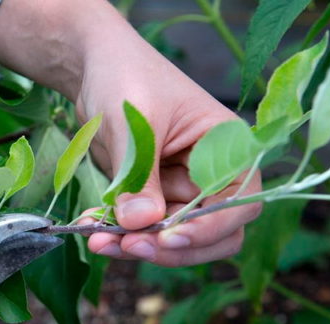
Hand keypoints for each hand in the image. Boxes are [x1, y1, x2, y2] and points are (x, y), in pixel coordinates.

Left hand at [75, 28, 261, 265]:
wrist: (96, 70)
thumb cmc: (127, 77)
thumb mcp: (136, 123)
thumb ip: (140, 174)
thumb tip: (141, 223)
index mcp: (226, 148)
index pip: (238, 203)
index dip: (208, 228)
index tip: (167, 236)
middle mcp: (210, 176)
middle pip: (210, 234)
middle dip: (169, 247)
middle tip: (126, 246)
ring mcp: (180, 190)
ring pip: (172, 239)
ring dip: (137, 246)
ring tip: (97, 240)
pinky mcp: (151, 199)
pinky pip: (142, 230)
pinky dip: (118, 235)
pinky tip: (91, 227)